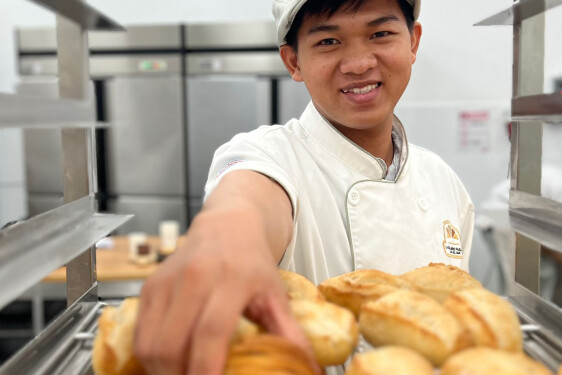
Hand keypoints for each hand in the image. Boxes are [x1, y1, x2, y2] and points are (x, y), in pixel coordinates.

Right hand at [134, 171, 318, 374]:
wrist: (226, 227)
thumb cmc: (252, 262)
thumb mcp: (275, 293)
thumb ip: (288, 331)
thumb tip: (306, 365)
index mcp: (232, 279)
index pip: (211, 331)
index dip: (206, 369)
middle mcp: (195, 277)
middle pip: (173, 344)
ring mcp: (168, 281)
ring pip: (150, 343)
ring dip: (162, 371)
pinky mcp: (150, 286)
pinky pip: (140, 333)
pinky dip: (150, 356)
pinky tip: (168, 362)